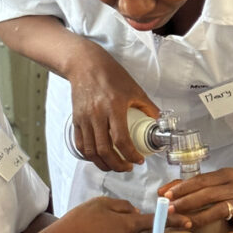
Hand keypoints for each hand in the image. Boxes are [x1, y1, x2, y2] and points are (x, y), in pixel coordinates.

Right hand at [47, 196, 185, 232]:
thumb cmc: (78, 222)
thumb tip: (133, 213)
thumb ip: (122, 206)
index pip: (157, 222)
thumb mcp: (101, 204)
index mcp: (129, 226)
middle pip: (138, 232)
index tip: (189, 222)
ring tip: (94, 230)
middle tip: (105, 222)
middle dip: (129, 226)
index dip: (175, 221)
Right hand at [67, 41, 158, 171]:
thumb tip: (157, 121)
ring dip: (104, 164)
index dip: (130, 154)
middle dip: (118, 164)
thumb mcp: (134, 88)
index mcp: (114, 107)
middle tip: (128, 167)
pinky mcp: (76, 120)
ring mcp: (84, 118)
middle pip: (105, 150)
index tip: (138, 160)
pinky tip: (99, 158)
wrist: (85, 64)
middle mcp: (97, 114)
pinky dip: (90, 156)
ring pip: (91, 151)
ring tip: (115, 166)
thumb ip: (147, 106)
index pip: (121, 139)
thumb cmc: (110, 74)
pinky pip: (81, 144)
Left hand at [159, 168, 232, 232]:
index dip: (184, 187)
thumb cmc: (227, 190)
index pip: (203, 179)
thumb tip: (161, 192)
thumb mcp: (212, 182)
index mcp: (228, 174)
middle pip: (209, 193)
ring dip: (201, 217)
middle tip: (170, 210)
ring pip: (221, 209)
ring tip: (184, 224)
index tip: (167, 196)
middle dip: (187, 202)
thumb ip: (187, 185)